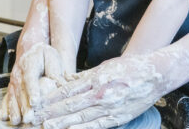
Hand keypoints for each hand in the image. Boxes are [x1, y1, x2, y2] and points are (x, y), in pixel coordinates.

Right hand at [0, 43, 67, 124]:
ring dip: (14, 109)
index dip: (32, 91)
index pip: (31, 78)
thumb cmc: (43, 54)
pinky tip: (3, 116)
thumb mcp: (52, 57)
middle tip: (28, 118)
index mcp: (29, 64)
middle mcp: (18, 73)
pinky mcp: (11, 87)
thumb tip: (60, 85)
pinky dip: (5, 107)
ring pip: (12, 96)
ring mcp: (13, 81)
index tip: (35, 102)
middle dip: (24, 106)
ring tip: (17, 121)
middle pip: (21, 91)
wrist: (29, 49)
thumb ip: (54, 71)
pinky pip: (6, 97)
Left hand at [36, 53, 170, 128]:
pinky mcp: (119, 118)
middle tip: (32, 118)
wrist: (156, 74)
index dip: (49, 99)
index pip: (66, 91)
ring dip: (61, 123)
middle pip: (69, 105)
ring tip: (45, 126)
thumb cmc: (130, 68)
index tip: (35, 104)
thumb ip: (85, 77)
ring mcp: (110, 107)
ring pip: (80, 117)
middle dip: (48, 113)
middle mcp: (101, 94)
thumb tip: (65, 82)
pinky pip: (97, 125)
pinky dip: (82, 128)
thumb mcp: (105, 67)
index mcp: (96, 79)